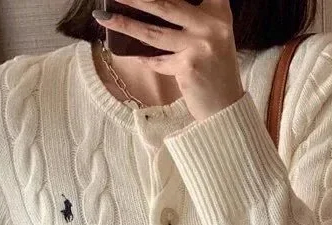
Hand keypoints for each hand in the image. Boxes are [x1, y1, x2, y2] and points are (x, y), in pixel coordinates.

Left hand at [92, 0, 244, 120]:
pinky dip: (145, 59)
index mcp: (219, 13)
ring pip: (154, 32)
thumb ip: (193, 20)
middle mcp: (211, 26)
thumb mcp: (212, 39)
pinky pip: (158, 60)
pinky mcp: (188, 66)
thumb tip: (152, 9)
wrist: (225, 107)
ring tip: (105, 18)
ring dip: (125, 25)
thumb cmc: (215, 72)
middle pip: (166, 5)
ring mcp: (200, 46)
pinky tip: (133, 54)